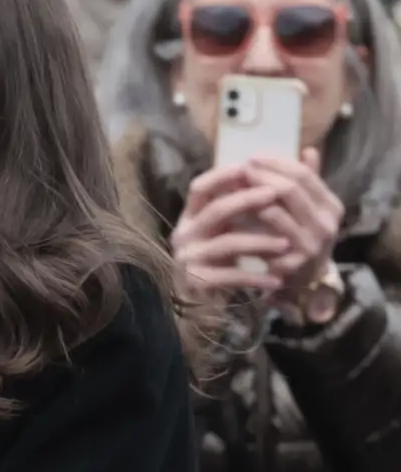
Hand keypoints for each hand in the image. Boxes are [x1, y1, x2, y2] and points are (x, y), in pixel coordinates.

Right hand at [170, 164, 289, 297]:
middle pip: (215, 210)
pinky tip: (277, 280)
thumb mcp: (224, 230)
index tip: (250, 166)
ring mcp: (188, 258)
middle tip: (278, 193)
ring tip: (288, 243)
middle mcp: (184, 234)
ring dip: (260, 241)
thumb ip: (238, 205)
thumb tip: (259, 171)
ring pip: (226, 243)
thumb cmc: (216, 262)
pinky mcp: (197, 280)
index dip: (223, 175)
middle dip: (248, 199)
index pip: (200, 188)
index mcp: (190, 217)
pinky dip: (255, 277)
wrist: (198, 305)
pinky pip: (230, 275)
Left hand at [243, 149, 343, 293]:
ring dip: (254, 192)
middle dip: (262, 174)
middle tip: (240, 168)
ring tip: (235, 186)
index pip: (304, 174)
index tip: (252, 157)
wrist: (299, 283)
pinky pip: (271, 230)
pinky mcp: (297, 259)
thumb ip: (306, 183)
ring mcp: (314, 242)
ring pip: (280, 205)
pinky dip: (252, 217)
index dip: (277, 162)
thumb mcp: (305, 210)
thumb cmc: (297, 240)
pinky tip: (236, 211)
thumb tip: (309, 149)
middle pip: (292, 187)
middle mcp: (328, 222)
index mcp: (331, 205)